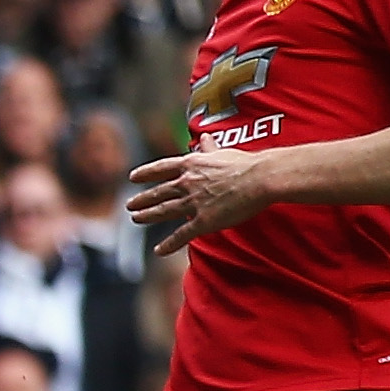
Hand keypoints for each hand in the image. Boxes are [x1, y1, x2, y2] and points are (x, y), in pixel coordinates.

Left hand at [124, 144, 283, 249]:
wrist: (260, 179)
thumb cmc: (246, 164)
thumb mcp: (222, 152)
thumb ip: (209, 148)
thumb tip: (204, 139)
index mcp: (190, 164)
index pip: (161, 168)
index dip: (145, 173)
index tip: (132, 177)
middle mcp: (186, 183)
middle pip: (158, 192)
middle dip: (142, 199)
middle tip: (129, 205)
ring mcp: (193, 202)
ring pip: (164, 211)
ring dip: (147, 216)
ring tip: (135, 219)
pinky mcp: (204, 221)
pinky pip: (181, 235)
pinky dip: (168, 244)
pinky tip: (158, 251)